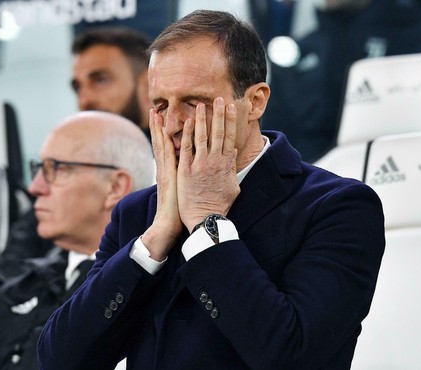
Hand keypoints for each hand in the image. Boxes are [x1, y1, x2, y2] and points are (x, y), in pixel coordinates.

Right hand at [141, 109, 181, 260]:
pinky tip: (167, 131)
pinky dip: (167, 142)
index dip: (162, 132)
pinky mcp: (168, 177)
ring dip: (159, 129)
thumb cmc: (180, 211)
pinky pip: (168, 156)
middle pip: (160, 142)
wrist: (170, 225)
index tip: (161, 118)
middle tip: (155, 109)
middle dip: (157, 126)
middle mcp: (165, 169)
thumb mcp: (182, 190)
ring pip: (161, 145)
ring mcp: (165, 172)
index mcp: (168, 171)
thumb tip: (192, 172)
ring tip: (156, 113)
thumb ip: (184, 179)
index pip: (165, 147)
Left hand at [177, 97, 239, 231]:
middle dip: (219, 114)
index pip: (230, 138)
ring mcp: (200, 164)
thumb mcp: (233, 187)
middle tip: (220, 98)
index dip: (231, 121)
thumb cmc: (219, 206)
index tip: (232, 108)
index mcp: (226, 165)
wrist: (205, 219)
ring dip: (203, 119)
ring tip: (202, 104)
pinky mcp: (186, 169)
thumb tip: (234, 158)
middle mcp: (215, 162)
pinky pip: (187, 147)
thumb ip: (232, 171)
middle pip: (218, 133)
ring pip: (202, 136)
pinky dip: (188, 133)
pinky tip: (189, 121)